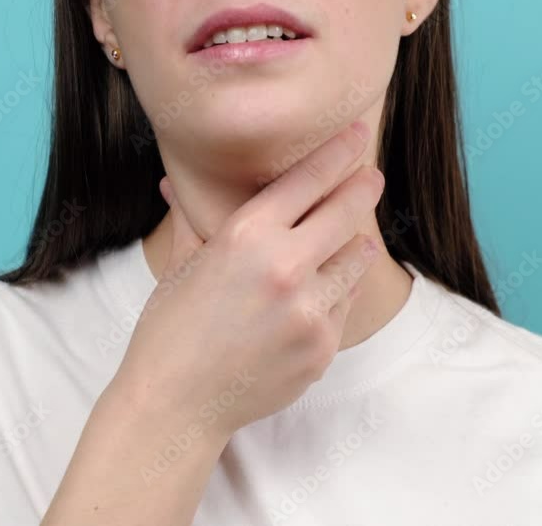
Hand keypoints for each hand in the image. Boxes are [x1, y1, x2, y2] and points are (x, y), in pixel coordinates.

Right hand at [107, 120, 384, 438]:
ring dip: (354, 245)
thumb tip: (175, 182)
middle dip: (364, 188)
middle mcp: (285, 268)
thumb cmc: (169, 331)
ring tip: (349, 237)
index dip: (339, 153)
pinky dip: (338, 292)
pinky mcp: (322, 348)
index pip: (309, 179)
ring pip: (355, 261)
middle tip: (372, 177)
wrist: (176, 403)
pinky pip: (345, 305)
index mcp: (246, 237)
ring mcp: (310, 311)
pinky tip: (322, 290)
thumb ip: (193, 218)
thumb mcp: (181, 265)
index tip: (358, 137)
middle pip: (348, 212)